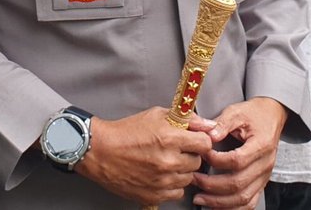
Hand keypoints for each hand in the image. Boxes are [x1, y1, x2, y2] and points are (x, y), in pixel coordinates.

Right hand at [75, 106, 212, 205]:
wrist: (100, 151)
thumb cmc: (127, 131)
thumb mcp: (156, 115)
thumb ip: (186, 119)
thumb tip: (209, 125)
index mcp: (170, 138)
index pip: (205, 144)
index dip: (200, 141)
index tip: (194, 141)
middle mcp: (168, 162)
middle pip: (197, 162)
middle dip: (189, 155)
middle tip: (175, 150)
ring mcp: (162, 181)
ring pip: (188, 178)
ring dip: (181, 171)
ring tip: (165, 162)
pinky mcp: (154, 195)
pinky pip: (177, 193)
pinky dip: (172, 185)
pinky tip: (160, 175)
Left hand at [191, 97, 286, 207]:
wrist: (271, 117)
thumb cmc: (254, 114)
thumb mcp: (237, 112)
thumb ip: (222, 123)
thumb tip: (209, 135)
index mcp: (261, 144)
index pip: (237, 160)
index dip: (217, 160)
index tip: (202, 154)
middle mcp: (265, 164)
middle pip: (238, 183)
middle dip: (212, 185)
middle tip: (194, 179)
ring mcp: (264, 176)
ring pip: (243, 198)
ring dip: (219, 202)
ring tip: (200, 198)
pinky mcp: (261, 183)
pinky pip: (249, 202)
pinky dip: (232, 208)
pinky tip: (216, 206)